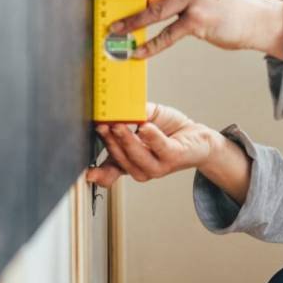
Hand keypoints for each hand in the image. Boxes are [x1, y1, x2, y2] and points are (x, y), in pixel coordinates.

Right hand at [87, 101, 213, 185]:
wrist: (195, 136)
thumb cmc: (166, 129)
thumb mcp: (142, 121)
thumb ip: (128, 116)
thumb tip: (116, 109)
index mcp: (128, 161)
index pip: (109, 171)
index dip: (98, 174)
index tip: (87, 173)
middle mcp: (140, 168)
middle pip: (120, 158)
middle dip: (110, 141)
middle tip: (103, 125)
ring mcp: (157, 166)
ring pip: (137, 156)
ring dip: (127, 140)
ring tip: (119, 124)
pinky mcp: (173, 158)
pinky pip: (160, 148)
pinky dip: (152, 137)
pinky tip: (145, 127)